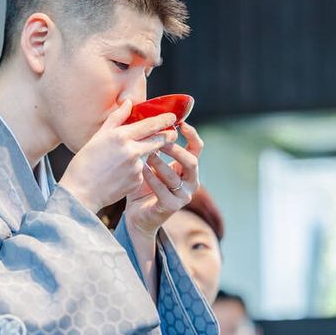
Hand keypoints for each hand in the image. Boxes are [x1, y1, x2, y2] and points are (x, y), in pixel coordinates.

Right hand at [59, 100, 177, 212]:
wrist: (80, 193)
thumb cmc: (85, 163)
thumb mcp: (98, 137)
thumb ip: (116, 119)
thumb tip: (128, 102)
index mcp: (120, 136)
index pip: (150, 125)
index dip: (164, 120)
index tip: (173, 117)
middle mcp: (131, 150)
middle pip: (158, 140)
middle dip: (168, 136)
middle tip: (173, 134)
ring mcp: (136, 167)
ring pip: (148, 157)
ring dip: (143, 156)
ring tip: (121, 162)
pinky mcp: (137, 181)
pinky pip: (141, 172)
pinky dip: (135, 171)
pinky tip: (119, 175)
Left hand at [124, 122, 202, 237]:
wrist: (138, 215)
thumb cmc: (144, 184)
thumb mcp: (150, 161)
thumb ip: (153, 144)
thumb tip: (148, 119)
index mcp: (188, 168)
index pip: (197, 148)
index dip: (192, 135)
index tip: (180, 123)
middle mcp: (191, 181)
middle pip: (191, 161)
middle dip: (175, 149)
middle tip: (159, 140)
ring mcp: (183, 196)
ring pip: (174, 176)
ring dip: (158, 163)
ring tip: (145, 154)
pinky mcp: (172, 207)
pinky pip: (162, 190)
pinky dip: (151, 179)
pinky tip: (141, 170)